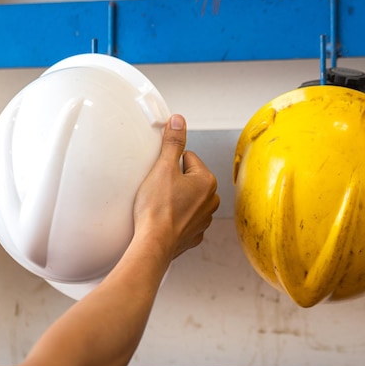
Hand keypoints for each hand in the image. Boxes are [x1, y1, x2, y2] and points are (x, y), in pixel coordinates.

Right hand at [133, 114, 219, 258]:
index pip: (188, 158)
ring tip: (159, 206)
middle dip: (174, 181)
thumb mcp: (163, 168)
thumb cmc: (157, 209)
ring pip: (187, 199)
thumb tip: (179, 121)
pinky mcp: (193, 234)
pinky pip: (184, 219)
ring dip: (175, 199)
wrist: (153, 244)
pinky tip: (162, 220)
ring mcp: (204, 219)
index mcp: (207, 181)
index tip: (160, 175)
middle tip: (158, 190)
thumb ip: (173, 142)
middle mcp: (211, 201)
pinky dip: (174, 218)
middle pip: (189, 179)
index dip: (170, 164)